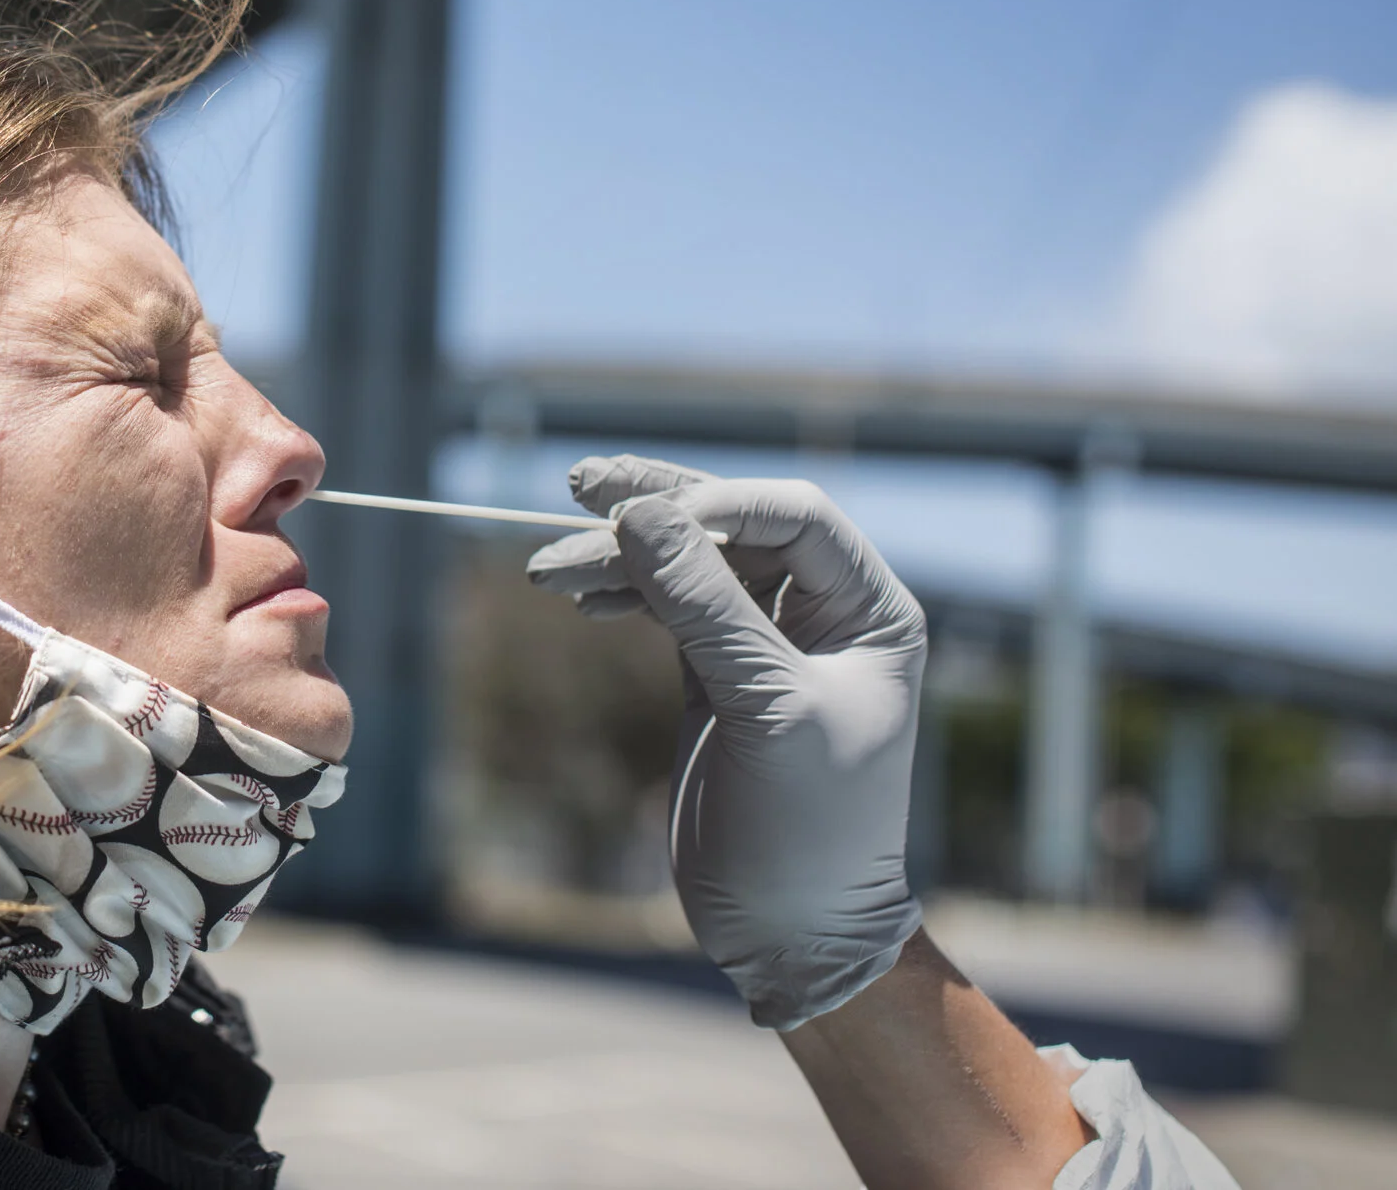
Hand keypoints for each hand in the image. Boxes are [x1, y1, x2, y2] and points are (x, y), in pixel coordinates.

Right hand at [527, 455, 924, 1030]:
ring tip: (547, 568)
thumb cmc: (809, 831)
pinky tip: (581, 597)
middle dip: (656, 506)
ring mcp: (765, 642)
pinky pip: (665, 606)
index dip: (719, 503)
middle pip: (732, 526)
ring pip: (688, 564)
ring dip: (619, 557)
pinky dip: (622, 594)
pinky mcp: (715, 674)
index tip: (641, 520)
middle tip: (578, 485)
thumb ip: (706, 607)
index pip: (794, 515)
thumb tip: (642, 513)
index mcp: (870, 612)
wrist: (793, 932)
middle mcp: (824, 614)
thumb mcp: (765, 709)